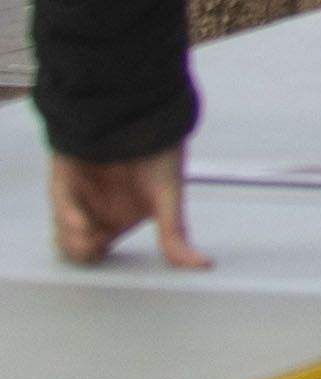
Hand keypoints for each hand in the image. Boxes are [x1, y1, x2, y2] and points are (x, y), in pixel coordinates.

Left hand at [48, 150, 196, 268]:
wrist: (147, 114)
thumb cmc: (160, 150)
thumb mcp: (170, 196)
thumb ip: (176, 234)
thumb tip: (202, 264)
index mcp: (116, 217)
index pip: (94, 250)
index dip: (95, 256)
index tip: (107, 254)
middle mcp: (93, 209)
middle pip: (72, 245)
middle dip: (81, 253)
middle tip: (97, 248)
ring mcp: (76, 193)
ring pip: (61, 229)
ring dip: (73, 239)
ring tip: (91, 239)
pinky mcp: (65, 176)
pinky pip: (60, 203)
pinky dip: (69, 217)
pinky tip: (82, 224)